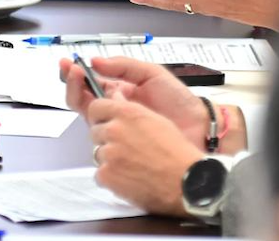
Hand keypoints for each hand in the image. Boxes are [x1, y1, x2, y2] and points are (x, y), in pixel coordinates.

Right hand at [60, 57, 208, 148]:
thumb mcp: (151, 73)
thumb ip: (124, 66)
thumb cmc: (178, 100)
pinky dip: (92, 123)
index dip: (76, 73)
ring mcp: (116, 126)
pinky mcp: (120, 144)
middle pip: (81, 98)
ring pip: (86, 114)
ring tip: (85, 84)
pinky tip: (95, 111)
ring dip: (78, 97)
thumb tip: (95, 61)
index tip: (70, 63)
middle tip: (71, 72)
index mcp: (119, 89)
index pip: (90, 81)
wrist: (196, 126)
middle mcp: (113, 107)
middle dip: (71, 83)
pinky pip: (99, 135)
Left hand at [88, 94, 203, 216]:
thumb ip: (131, 108)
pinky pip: (100, 175)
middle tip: (124, 148)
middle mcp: (114, 130)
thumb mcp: (156, 120)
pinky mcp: (106, 175)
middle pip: (94, 130)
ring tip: (131, 165)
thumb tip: (116, 97)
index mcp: (127, 113)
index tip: (105, 121)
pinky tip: (129, 179)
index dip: (100, 115)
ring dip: (110, 159)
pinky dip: (111, 178)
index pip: (96, 107)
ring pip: (98, 153)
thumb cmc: (176, 151)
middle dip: (105, 138)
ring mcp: (109, 153)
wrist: (184, 181)